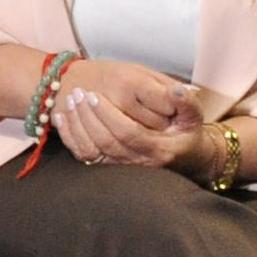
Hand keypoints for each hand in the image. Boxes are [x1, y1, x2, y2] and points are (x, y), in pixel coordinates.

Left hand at [48, 60, 203, 168]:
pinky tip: (62, 118)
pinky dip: (70, 137)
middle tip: (78, 94)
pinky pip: (85, 155)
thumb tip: (176, 90)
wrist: (186, 158)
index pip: (128, 133)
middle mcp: (138, 162)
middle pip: (106, 141)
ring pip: (92, 150)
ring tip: (70, 101)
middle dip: (88, 117)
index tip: (94, 96)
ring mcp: (123, 167)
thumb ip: (186, 102)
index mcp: (158, 149)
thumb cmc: (187, 134)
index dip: (108, 115)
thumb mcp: (194, 118)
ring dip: (77, 125)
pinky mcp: (111, 166)